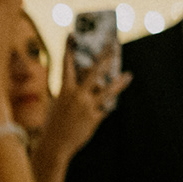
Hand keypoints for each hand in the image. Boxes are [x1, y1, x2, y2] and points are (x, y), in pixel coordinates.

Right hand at [36, 48, 131, 166]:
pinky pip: (105, 108)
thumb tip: (86, 83)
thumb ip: (70, 91)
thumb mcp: (57, 104)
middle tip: (114, 45)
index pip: (67, 65)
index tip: (71, 34)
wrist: (54, 146)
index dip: (68, 49)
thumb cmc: (54, 124)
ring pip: (108, 91)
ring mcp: (87, 106)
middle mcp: (77, 96)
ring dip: (119, 82)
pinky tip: (112, 103)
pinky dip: (108, 105)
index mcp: (64, 90)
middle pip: (95, 72)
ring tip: (128, 75)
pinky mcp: (94, 118)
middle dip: (105, 57)